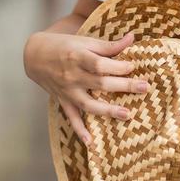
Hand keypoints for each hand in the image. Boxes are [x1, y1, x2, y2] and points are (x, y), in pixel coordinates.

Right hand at [23, 27, 148, 144]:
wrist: (35, 55)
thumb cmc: (63, 45)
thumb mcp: (84, 41)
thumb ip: (108, 45)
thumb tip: (132, 38)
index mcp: (77, 57)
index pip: (100, 65)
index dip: (118, 66)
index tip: (133, 66)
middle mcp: (72, 76)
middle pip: (100, 84)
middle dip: (124, 86)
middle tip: (144, 88)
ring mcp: (67, 91)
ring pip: (89, 104)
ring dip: (108, 110)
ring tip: (128, 115)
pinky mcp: (62, 101)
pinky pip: (71, 117)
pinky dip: (79, 130)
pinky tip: (90, 142)